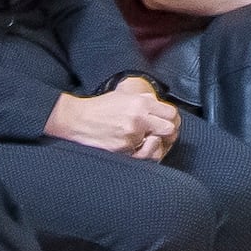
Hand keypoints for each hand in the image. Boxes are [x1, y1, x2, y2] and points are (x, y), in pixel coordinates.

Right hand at [52, 80, 182, 156]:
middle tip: (160, 134)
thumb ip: (144, 99)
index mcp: (141, 102)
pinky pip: (141, 154)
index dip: (171, 119)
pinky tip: (132, 145)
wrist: (78, 119)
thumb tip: (160, 105)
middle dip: (166, 132)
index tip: (166, 122)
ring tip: (144, 140)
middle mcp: (139, 118)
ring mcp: (131, 135)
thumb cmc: (100, 107)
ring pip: (156, 144)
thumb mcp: (124, 96)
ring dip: (152, 143)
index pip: (171, 113)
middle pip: (169, 129)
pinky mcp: (124, 149)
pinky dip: (139, 151)